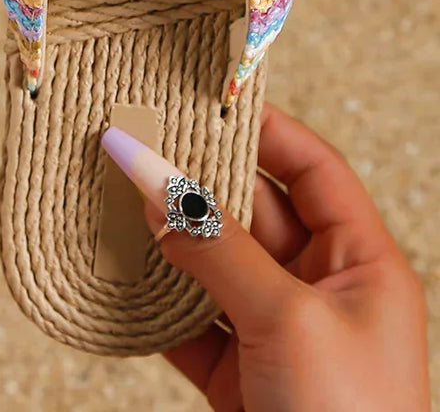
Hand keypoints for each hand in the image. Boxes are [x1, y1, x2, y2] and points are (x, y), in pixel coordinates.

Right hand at [103, 105, 429, 411]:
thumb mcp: (288, 320)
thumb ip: (216, 246)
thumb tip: (154, 182)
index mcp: (362, 264)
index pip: (310, 168)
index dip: (260, 127)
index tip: (200, 97)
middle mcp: (320, 291)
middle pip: (249, 210)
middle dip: (193, 178)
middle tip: (137, 138)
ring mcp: (276, 334)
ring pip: (209, 263)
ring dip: (162, 236)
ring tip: (112, 192)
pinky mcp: (238, 377)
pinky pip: (186, 319)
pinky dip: (149, 299)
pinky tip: (115, 272)